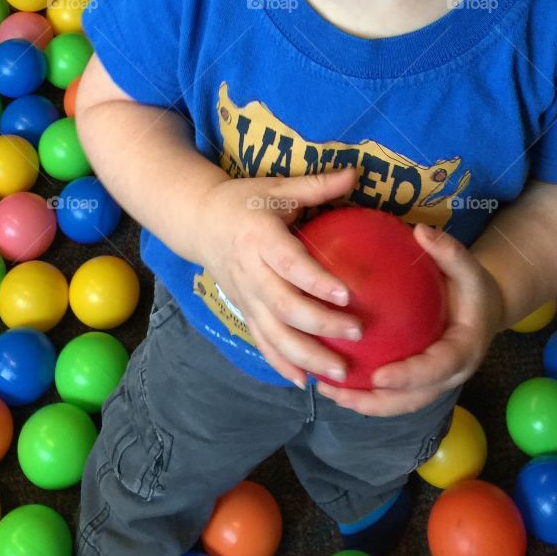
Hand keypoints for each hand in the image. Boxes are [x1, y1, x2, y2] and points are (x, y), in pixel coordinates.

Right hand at [194, 166, 363, 386]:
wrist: (199, 221)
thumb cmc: (245, 201)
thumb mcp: (277, 188)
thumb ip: (317, 186)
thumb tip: (356, 172)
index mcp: (259, 238)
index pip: (289, 264)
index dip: (316, 282)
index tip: (347, 295)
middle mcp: (250, 272)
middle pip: (283, 306)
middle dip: (320, 324)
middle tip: (357, 333)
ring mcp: (245, 297)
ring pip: (274, 334)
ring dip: (306, 356)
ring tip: (340, 371)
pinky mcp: (243, 311)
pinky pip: (262, 343)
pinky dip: (282, 364)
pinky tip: (306, 383)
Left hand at [315, 222, 504, 416]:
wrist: (483, 308)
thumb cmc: (473, 287)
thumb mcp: (469, 267)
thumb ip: (449, 251)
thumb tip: (421, 231)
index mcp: (464, 351)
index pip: (436, 370)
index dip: (408, 377)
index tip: (379, 376)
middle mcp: (448, 376)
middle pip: (411, 399)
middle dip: (375, 402)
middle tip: (339, 391)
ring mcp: (433, 383)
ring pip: (397, 403)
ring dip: (362, 402)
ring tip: (325, 390)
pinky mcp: (418, 382)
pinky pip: (390, 394)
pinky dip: (363, 391)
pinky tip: (332, 379)